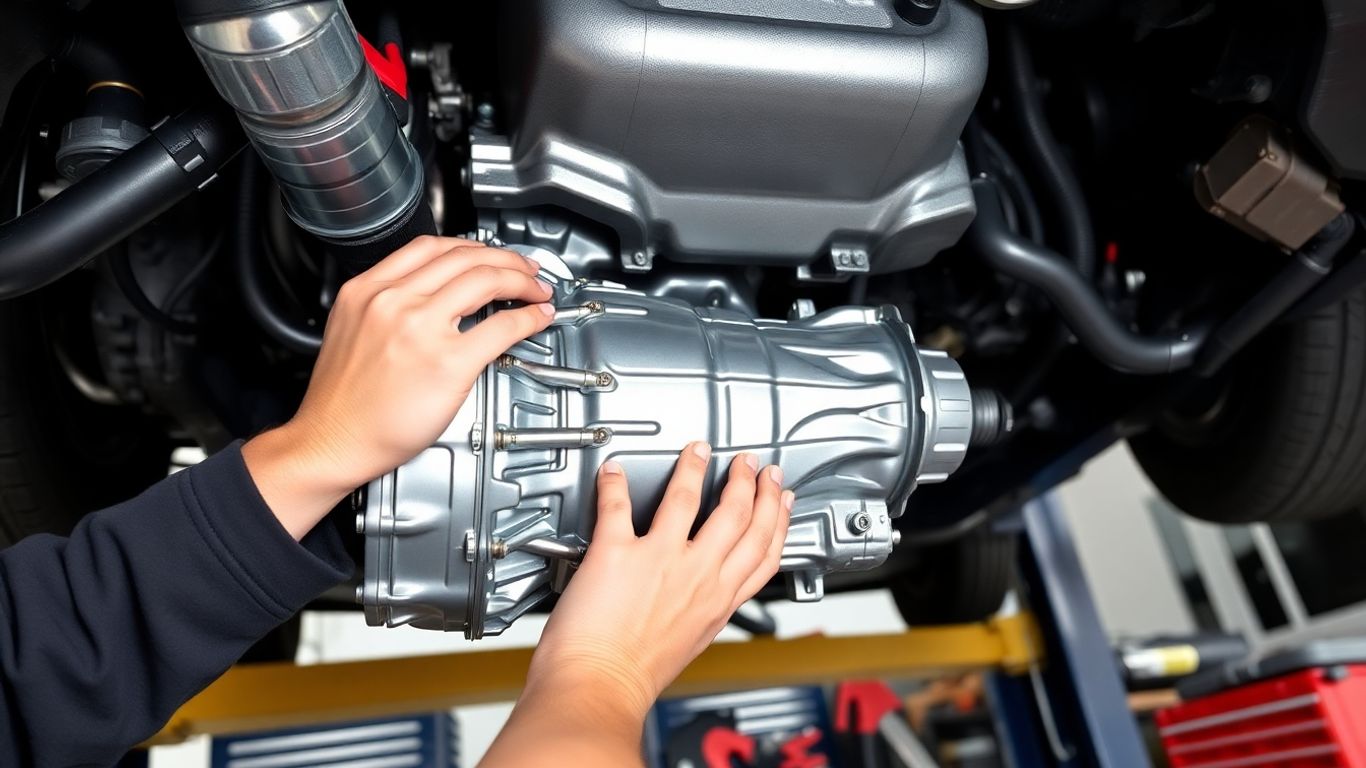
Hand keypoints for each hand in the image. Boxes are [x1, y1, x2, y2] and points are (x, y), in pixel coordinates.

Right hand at [242, 236, 554, 538]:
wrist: (331, 442)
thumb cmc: (341, 401)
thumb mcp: (350, 328)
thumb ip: (384, 304)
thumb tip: (431, 295)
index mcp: (367, 290)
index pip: (431, 246)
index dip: (471, 246)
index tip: (489, 254)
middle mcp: (393, 301)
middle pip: (465, 257)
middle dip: (506, 258)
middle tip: (526, 268)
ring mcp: (421, 330)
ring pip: (487, 279)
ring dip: (522, 279)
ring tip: (537, 290)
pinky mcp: (448, 363)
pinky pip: (502, 327)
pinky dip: (528, 318)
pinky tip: (536, 319)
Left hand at [481, 443, 793, 766]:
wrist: (596, 689)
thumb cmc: (633, 676)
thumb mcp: (691, 642)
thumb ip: (703, 608)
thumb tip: (705, 590)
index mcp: (718, 601)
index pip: (763, 550)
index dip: (776, 516)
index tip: (779, 496)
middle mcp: (697, 576)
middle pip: (738, 516)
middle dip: (749, 482)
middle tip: (749, 464)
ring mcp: (660, 561)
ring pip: (689, 497)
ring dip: (696, 467)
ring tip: (698, 451)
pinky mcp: (618, 552)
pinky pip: (618, 504)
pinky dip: (615, 482)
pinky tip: (616, 469)